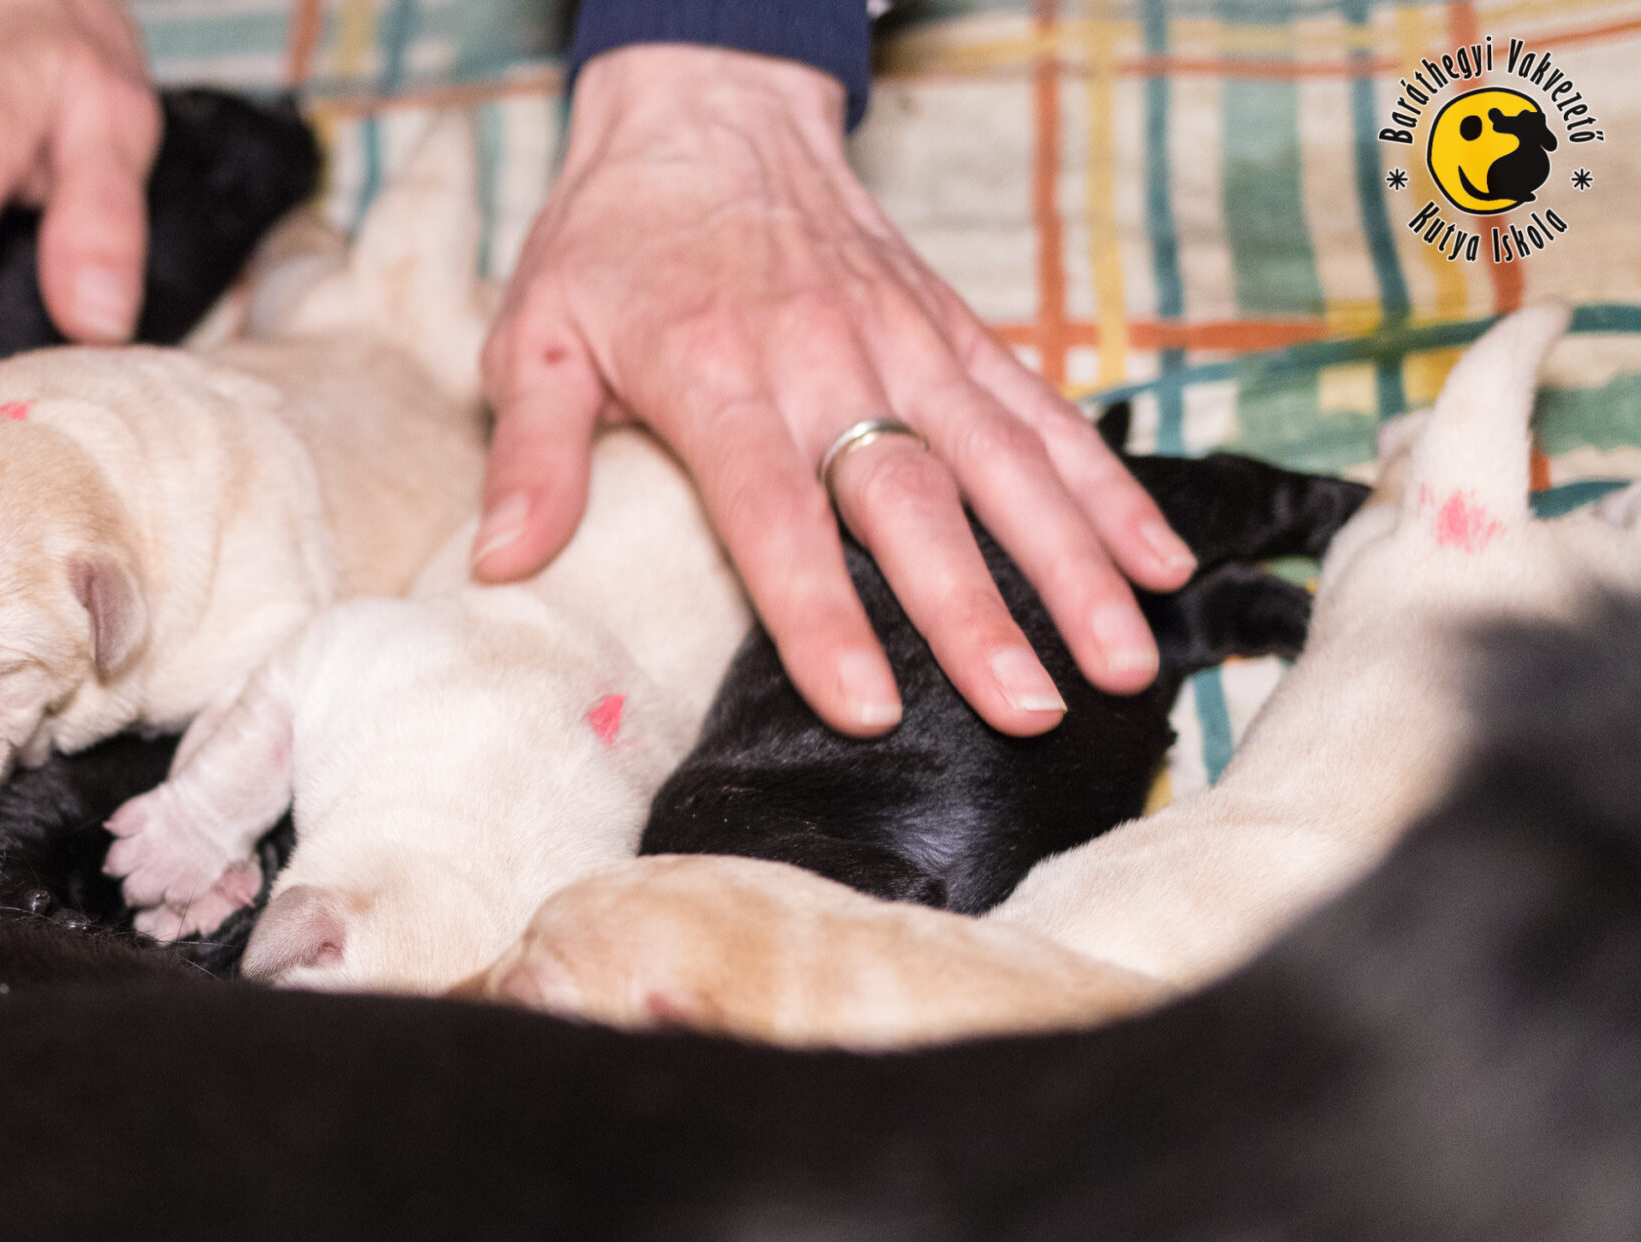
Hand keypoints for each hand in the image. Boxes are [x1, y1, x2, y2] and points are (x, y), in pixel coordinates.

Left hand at [473, 44, 1197, 736]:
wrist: (706, 109)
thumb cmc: (610, 241)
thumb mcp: (535, 336)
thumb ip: (531, 454)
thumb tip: (504, 563)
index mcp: (718, 378)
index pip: (776, 517)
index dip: (821, 615)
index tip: (868, 705)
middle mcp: (829, 364)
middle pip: (913, 504)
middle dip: (979, 614)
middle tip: (1030, 712)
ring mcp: (906, 348)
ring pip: (1006, 465)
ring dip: (1072, 566)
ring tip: (1123, 662)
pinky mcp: (954, 335)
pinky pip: (1043, 417)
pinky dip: (1105, 488)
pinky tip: (1157, 561)